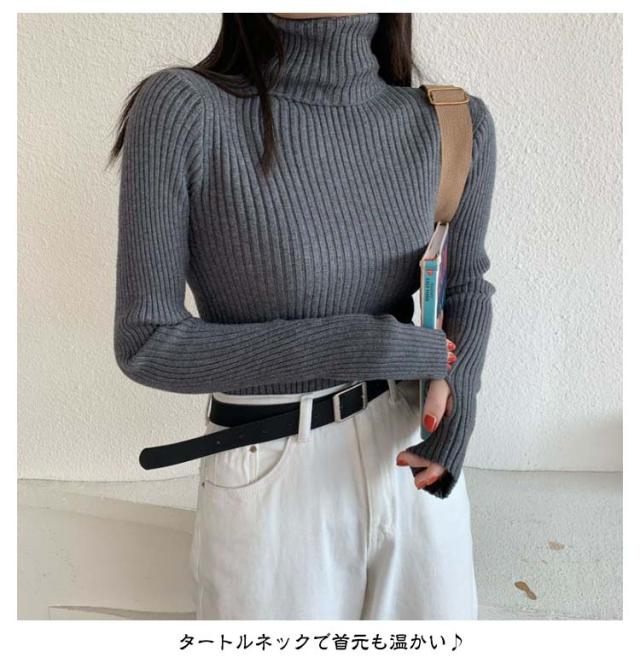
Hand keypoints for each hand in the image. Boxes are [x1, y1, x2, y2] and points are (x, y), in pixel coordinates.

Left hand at [395, 338, 455, 488]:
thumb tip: (429, 426)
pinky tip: (428, 455)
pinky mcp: (458, 420)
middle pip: (448, 456)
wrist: (466, 356)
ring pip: (449, 451)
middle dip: (429, 469)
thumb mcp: (441, 381)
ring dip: (433, 463)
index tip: (404, 462)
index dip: (425, 461)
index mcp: (460, 419)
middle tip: (413, 479)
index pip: (442, 450)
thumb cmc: (453, 368)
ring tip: (416, 470)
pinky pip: (449, 443)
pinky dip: (438, 452)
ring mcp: (462, 423)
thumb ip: (435, 402)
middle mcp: (464, 425)